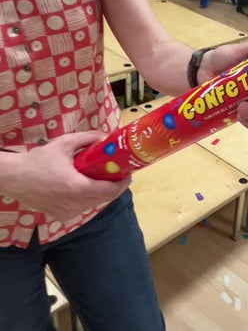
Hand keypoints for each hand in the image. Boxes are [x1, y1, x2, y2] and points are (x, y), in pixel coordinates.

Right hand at [4, 132, 130, 221]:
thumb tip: (106, 136)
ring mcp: (67, 214)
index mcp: (77, 188)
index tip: (128, 172)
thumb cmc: (39, 160)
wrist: (13, 178)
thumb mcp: (65, 143)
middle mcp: (74, 205)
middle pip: (105, 199)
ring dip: (103, 192)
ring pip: (94, 204)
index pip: (110, 191)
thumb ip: (88, 138)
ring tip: (104, 177)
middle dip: (114, 186)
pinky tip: (88, 185)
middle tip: (118, 172)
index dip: (122, 182)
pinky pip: (83, 208)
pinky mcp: (60, 216)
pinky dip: (90, 198)